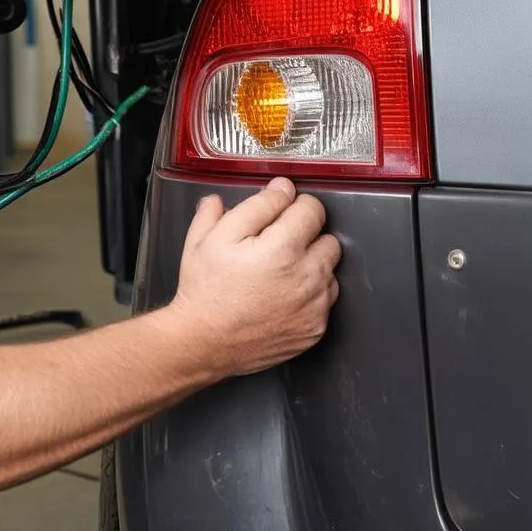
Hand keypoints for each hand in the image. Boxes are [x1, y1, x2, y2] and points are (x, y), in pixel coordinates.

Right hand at [168, 178, 341, 378]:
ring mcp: (314, 306)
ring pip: (329, 269)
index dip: (293, 208)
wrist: (201, 343)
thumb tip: (279, 188)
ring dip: (311, 266)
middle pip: (327, 237)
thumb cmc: (205, 292)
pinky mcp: (315, 329)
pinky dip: (310, 295)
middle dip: (305, 237)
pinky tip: (282, 296)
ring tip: (277, 274)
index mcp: (283, 249)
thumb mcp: (213, 235)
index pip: (313, 208)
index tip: (279, 216)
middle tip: (275, 247)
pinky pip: (326, 299)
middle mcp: (306, 278)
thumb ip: (253, 205)